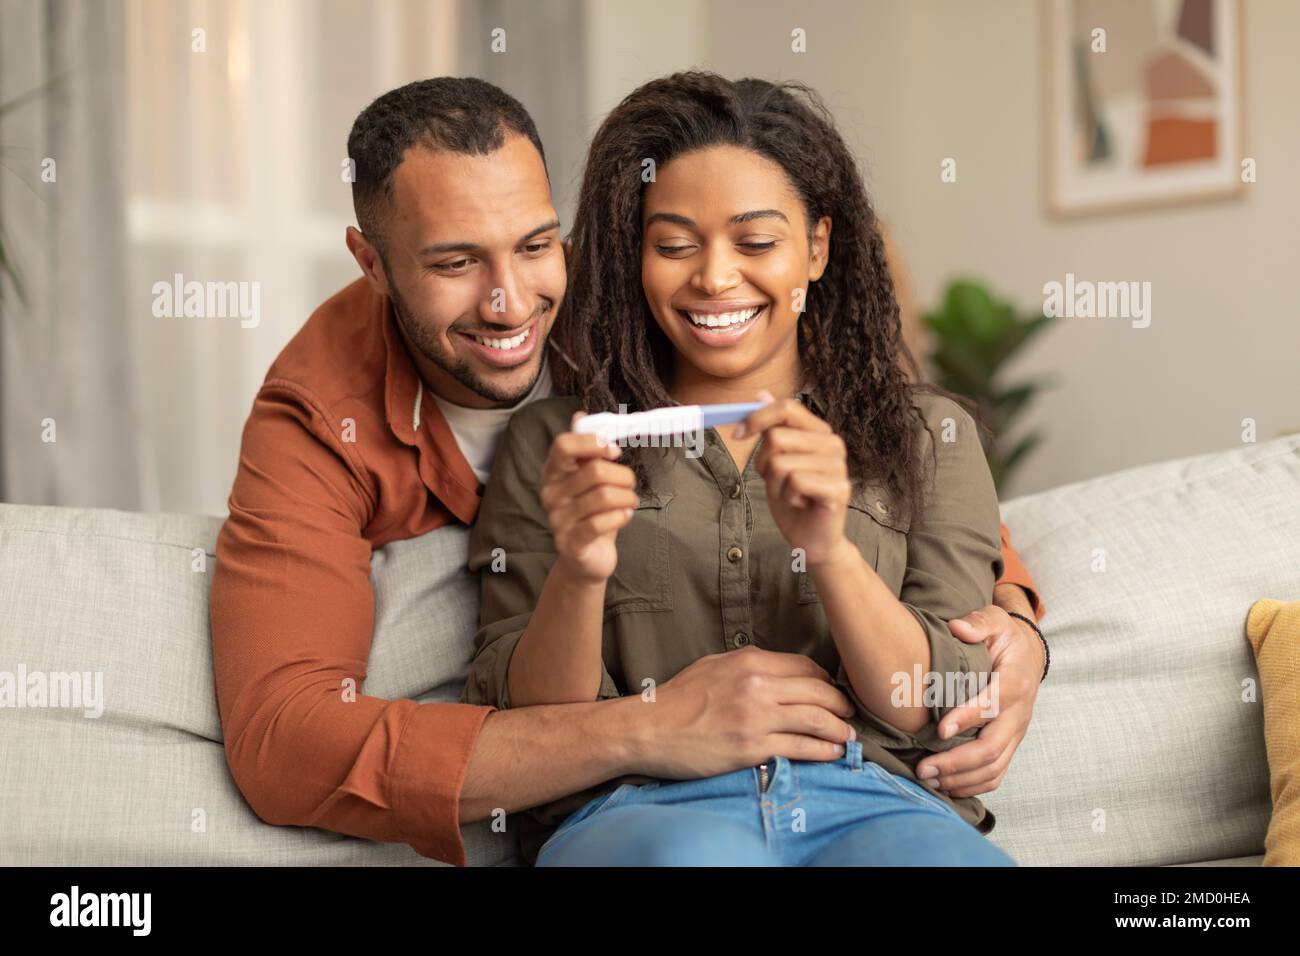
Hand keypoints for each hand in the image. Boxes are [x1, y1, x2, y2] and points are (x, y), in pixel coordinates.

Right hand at [539, 412, 639, 584]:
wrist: (586, 558)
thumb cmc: (590, 513)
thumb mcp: (587, 479)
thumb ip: (585, 450)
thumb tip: (580, 415)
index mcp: (553, 473)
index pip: (563, 445)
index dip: (593, 443)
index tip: (615, 451)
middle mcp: (550, 494)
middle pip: (595, 471)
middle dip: (624, 476)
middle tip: (631, 484)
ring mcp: (558, 520)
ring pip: (604, 496)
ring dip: (627, 497)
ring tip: (630, 502)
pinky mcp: (572, 543)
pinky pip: (602, 522)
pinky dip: (622, 517)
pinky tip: (625, 516)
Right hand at [631, 645, 857, 778]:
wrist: (648, 729)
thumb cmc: (677, 698)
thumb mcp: (713, 666)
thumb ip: (747, 665)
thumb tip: (777, 671)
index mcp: (749, 661)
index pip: (805, 667)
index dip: (826, 681)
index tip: (833, 692)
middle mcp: (757, 685)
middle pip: (819, 692)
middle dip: (842, 704)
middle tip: (851, 714)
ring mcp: (756, 717)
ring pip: (817, 720)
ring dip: (840, 730)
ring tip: (848, 737)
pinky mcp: (752, 747)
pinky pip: (800, 748)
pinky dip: (823, 751)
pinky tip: (832, 754)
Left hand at [736, 390, 850, 565]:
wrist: (811, 539)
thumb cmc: (793, 499)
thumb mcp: (775, 460)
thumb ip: (771, 428)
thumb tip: (761, 394)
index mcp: (819, 432)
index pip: (786, 407)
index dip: (757, 418)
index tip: (736, 434)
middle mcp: (833, 443)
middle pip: (777, 437)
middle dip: (764, 463)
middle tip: (776, 481)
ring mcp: (838, 465)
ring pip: (780, 463)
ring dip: (775, 485)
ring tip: (791, 494)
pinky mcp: (839, 488)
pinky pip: (795, 482)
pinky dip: (787, 497)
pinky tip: (801, 503)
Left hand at [915, 597, 1041, 797]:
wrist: (1029, 655)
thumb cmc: (1004, 637)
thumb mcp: (995, 620)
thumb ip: (978, 623)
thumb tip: (958, 628)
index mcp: (1015, 681)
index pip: (994, 704)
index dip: (969, 718)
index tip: (940, 729)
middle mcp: (1018, 713)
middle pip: (992, 747)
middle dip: (956, 761)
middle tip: (923, 768)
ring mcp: (1016, 732)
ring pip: (994, 767)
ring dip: (960, 778)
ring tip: (928, 781)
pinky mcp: (1010, 744)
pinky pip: (996, 774)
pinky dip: (972, 786)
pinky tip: (945, 786)